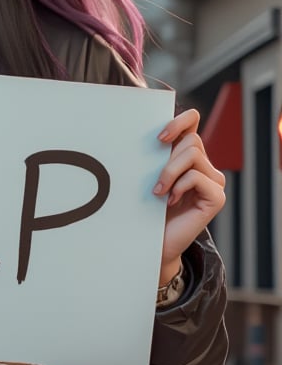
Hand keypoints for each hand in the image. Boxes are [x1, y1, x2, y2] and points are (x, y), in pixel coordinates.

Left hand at [154, 108, 224, 279]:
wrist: (154, 243)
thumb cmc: (148, 210)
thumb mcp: (150, 176)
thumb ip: (157, 156)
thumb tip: (151, 135)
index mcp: (189, 157)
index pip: (192, 121)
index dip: (179, 121)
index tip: (159, 138)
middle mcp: (205, 167)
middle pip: (192, 140)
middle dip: (167, 159)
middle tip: (155, 182)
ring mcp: (214, 182)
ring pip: (193, 155)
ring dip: (169, 172)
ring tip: (158, 192)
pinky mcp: (216, 197)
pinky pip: (197, 177)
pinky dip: (179, 186)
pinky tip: (170, 201)